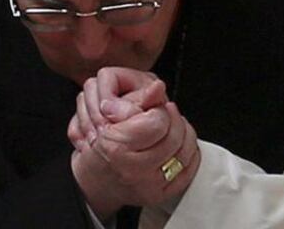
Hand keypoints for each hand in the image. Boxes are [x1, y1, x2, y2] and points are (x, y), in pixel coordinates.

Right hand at [68, 68, 200, 220]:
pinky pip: (188, 170)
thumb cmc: (102, 147)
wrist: (94, 181)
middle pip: (175, 136)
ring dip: (184, 134)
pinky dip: (188, 154)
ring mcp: (149, 185)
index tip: (154, 110)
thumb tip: (159, 87)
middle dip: (173, 121)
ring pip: (185, 152)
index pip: (158, 122)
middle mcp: (134, 170)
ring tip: (171, 129)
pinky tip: (178, 145)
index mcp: (117, 147)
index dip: (159, 111)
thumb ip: (138, 99)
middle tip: (165, 116)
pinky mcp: (160, 196)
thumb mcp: (111, 117)